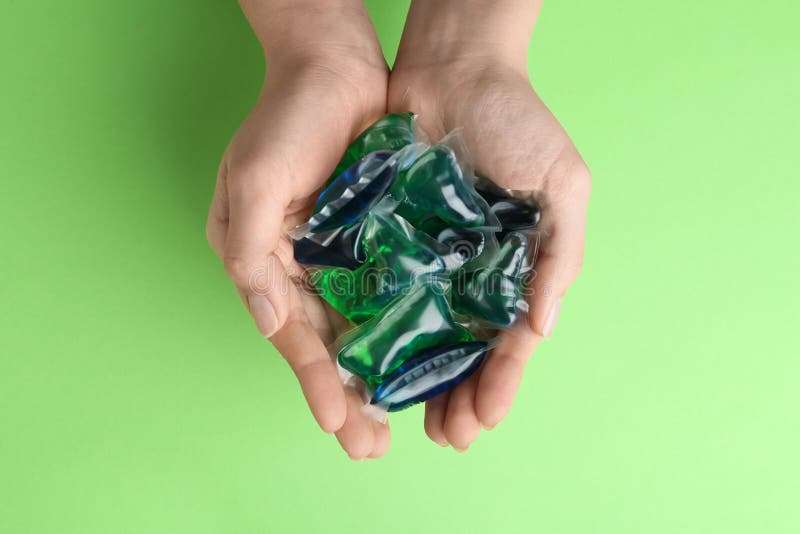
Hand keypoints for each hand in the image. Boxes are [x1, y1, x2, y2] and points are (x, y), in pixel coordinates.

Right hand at [206, 1, 391, 458]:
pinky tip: (419, 360)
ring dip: (375, 375)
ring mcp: (338, 254)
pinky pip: (386, 291)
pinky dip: (398, 328)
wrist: (334, 65)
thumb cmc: (286, 119)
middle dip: (346, 395)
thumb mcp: (253, 181)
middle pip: (324, 343)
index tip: (337, 422)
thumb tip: (265, 321)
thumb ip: (251, 254)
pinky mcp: (374, 238)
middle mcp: (298, 266)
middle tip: (372, 445)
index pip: (289, 333)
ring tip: (397, 423)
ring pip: (358, 327)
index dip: (313, 379)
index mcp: (262, 260)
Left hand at [389, 0, 590, 449]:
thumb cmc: (517, 123)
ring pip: (421, 335)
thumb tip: (541, 325)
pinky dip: (377, 330)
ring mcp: (428, 260)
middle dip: (457, 397)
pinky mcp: (388, 240)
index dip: (500, 382)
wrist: (454, 69)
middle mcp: (470, 274)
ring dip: (416, 380)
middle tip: (445, 436)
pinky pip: (381, 292)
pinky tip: (368, 363)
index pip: (509, 341)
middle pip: (464, 350)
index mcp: (515, 269)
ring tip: (402, 419)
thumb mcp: (562, 184)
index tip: (483, 419)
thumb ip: (559, 254)